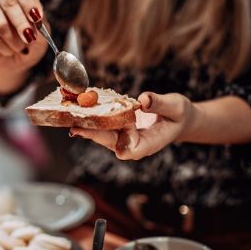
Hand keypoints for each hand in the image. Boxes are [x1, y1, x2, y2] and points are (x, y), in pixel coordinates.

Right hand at [0, 0, 47, 74]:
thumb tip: (37, 24)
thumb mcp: (42, 38)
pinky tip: (7, 50)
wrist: (15, 60)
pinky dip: (3, 49)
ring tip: (19, 48)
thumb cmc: (30, 44)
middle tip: (29, 38)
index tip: (37, 19)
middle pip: (9, 3)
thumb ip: (41, 30)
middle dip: (21, 23)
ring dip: (13, 41)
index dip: (31, 5)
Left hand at [70, 92, 200, 160]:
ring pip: (102, 134)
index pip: (129, 150)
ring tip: (71, 116)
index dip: (119, 143)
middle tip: (75, 127)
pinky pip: (103, 124)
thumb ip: (160, 104)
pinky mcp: (118, 129)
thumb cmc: (179, 115)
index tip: (115, 131)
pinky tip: (79, 107)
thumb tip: (144, 99)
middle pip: (109, 142)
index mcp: (148, 144)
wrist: (178, 119)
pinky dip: (92, 116)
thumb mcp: (176, 106)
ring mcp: (124, 137)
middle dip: (92, 133)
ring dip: (87, 125)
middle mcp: (132, 144)